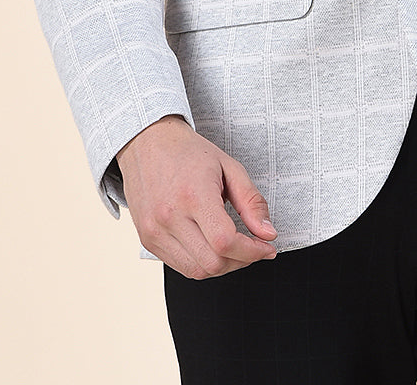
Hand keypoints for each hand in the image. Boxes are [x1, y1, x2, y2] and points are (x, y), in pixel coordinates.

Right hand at [115, 114, 278, 277]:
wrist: (148, 144)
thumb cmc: (188, 152)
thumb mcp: (229, 167)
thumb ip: (252, 202)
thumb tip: (268, 234)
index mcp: (193, 194)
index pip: (225, 241)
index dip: (251, 251)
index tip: (266, 247)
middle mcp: (170, 217)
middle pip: (213, 263)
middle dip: (241, 260)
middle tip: (253, 247)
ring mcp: (155, 232)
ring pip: (197, 271)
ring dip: (222, 266)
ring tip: (234, 247)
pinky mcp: (148, 240)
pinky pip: (180, 267)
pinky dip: (202, 263)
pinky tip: (211, 246)